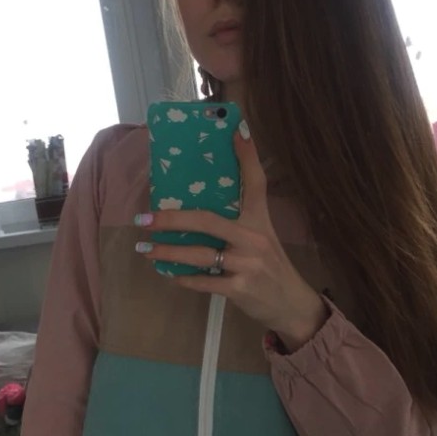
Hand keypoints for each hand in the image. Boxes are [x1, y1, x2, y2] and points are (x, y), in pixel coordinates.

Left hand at [135, 126, 328, 350]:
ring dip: (167, 252)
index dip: (247, 156)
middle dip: (171, 219)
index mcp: (261, 220)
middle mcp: (254, 238)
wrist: (291, 304)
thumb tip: (198, 212)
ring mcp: (247, 263)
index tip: (235, 130)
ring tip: (146, 248)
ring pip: (199, 253)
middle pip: (207, 220)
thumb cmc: (271, 268)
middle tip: (144, 219)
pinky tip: (169, 275)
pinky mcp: (240, 287)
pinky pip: (204, 281)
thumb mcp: (263, 239)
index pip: (256, 182)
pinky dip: (183, 278)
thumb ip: (239, 224)